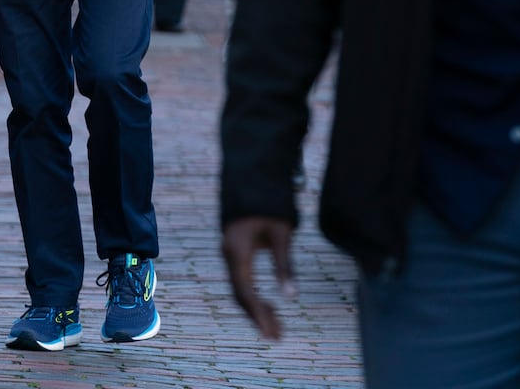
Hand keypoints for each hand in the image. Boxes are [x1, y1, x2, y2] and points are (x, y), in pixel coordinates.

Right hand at [221, 216, 296, 339]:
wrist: (252, 183)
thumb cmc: (270, 208)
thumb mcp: (282, 236)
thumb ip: (285, 266)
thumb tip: (291, 297)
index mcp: (237, 252)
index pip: (245, 292)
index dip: (258, 315)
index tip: (271, 334)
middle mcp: (229, 256)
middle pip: (240, 295)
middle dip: (258, 317)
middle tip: (277, 337)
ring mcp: (229, 255)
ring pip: (240, 290)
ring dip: (256, 309)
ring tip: (277, 327)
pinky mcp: (235, 254)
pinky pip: (241, 281)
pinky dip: (254, 297)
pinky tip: (269, 306)